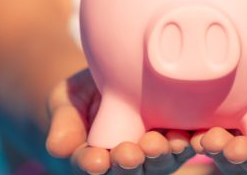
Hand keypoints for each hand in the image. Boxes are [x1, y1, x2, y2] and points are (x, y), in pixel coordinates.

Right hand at [46, 69, 195, 174]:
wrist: (113, 80)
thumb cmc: (84, 94)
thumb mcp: (67, 101)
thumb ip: (65, 123)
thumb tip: (58, 148)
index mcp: (92, 159)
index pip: (90, 166)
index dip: (91, 165)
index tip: (94, 160)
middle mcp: (124, 163)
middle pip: (127, 170)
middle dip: (128, 163)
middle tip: (128, 154)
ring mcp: (153, 154)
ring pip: (158, 163)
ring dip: (160, 156)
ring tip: (157, 144)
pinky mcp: (177, 139)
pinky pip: (185, 145)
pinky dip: (188, 143)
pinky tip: (188, 136)